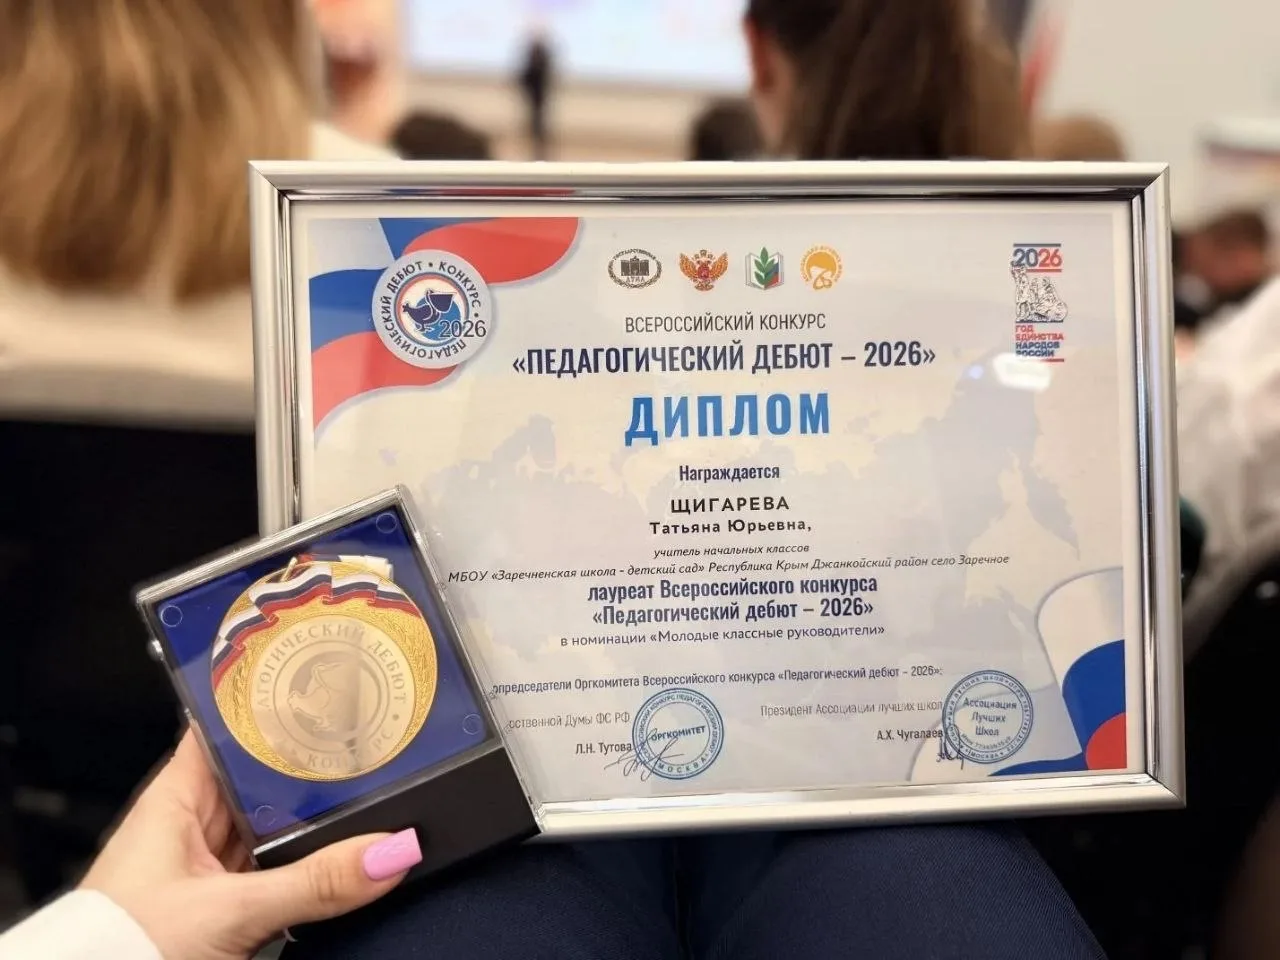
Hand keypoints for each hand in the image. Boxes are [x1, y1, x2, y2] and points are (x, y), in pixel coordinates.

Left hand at [81, 731, 420, 959]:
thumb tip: (389, 850)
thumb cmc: (120, 951)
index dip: (270, 705)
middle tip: (370, 743)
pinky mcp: (221, 908)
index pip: (226, 730)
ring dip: (309, 823)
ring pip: (271, 828)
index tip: (322, 684)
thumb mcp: (230, 911)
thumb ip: (313, 881)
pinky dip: (303, 866)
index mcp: (174, 799)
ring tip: (370, 797)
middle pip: (261, 778)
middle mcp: (189, 826)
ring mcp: (206, 869)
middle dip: (309, 768)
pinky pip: (273, 871)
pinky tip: (338, 859)